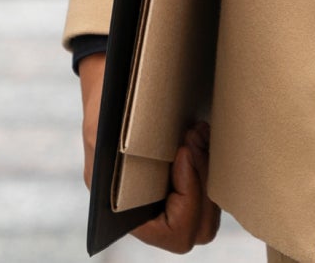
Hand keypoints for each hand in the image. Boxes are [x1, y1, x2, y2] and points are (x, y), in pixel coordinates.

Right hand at [80, 56, 220, 252]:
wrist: (115, 82)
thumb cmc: (105, 109)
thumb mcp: (100, 132)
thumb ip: (114, 156)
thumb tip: (146, 169)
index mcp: (127, 214)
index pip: (173, 233)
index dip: (186, 199)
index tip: (181, 154)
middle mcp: (153, 213)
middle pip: (200, 226)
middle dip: (202, 182)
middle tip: (191, 140)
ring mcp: (175, 198)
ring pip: (212, 206)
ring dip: (209, 168)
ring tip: (196, 132)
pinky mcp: (191, 177)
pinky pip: (214, 185)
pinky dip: (212, 160)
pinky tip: (201, 132)